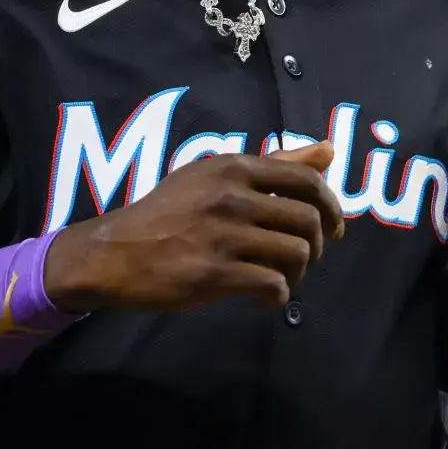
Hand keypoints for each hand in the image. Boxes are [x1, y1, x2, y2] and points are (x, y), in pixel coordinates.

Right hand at [43, 142, 345, 312]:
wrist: (114, 253)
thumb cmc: (168, 213)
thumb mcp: (214, 175)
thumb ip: (274, 164)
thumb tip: (329, 149)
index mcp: (233, 168)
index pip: (306, 180)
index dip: (331, 206)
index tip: (333, 228)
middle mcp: (231, 196)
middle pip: (308, 220)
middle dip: (317, 245)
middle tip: (303, 260)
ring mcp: (222, 235)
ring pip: (296, 253)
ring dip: (298, 273)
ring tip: (281, 279)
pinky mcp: (213, 273)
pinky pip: (273, 285)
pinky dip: (277, 297)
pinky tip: (261, 299)